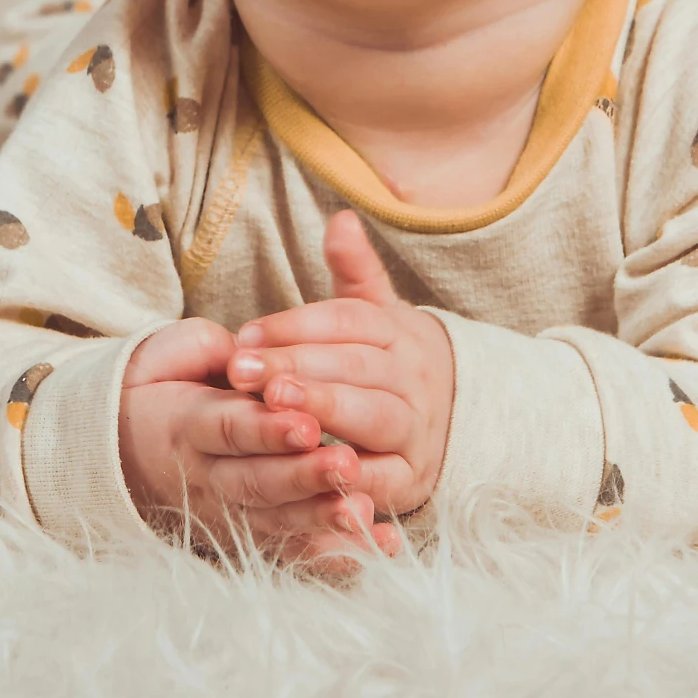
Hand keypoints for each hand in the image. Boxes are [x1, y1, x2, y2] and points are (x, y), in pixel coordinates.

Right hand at [117, 317, 390, 561]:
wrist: (123, 444)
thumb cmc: (163, 385)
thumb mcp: (173, 356)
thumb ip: (208, 350)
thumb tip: (243, 351)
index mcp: (187, 425)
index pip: (229, 429)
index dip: (267, 430)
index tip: (308, 424)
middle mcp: (206, 476)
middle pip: (257, 482)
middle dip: (302, 477)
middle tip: (346, 465)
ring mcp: (228, 510)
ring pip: (276, 519)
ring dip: (320, 519)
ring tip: (362, 510)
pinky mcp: (249, 532)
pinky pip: (292, 548)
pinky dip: (333, 553)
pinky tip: (377, 547)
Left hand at [226, 211, 454, 518]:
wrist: (452, 421)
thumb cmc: (389, 363)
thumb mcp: (377, 314)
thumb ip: (355, 271)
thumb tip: (341, 218)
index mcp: (400, 332)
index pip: (349, 321)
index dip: (296, 326)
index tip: (246, 335)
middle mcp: (414, 377)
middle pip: (357, 366)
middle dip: (298, 367)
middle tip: (244, 371)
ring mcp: (417, 429)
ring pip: (373, 416)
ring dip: (325, 411)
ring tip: (275, 406)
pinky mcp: (412, 478)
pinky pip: (383, 479)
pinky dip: (349, 478)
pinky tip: (308, 469)